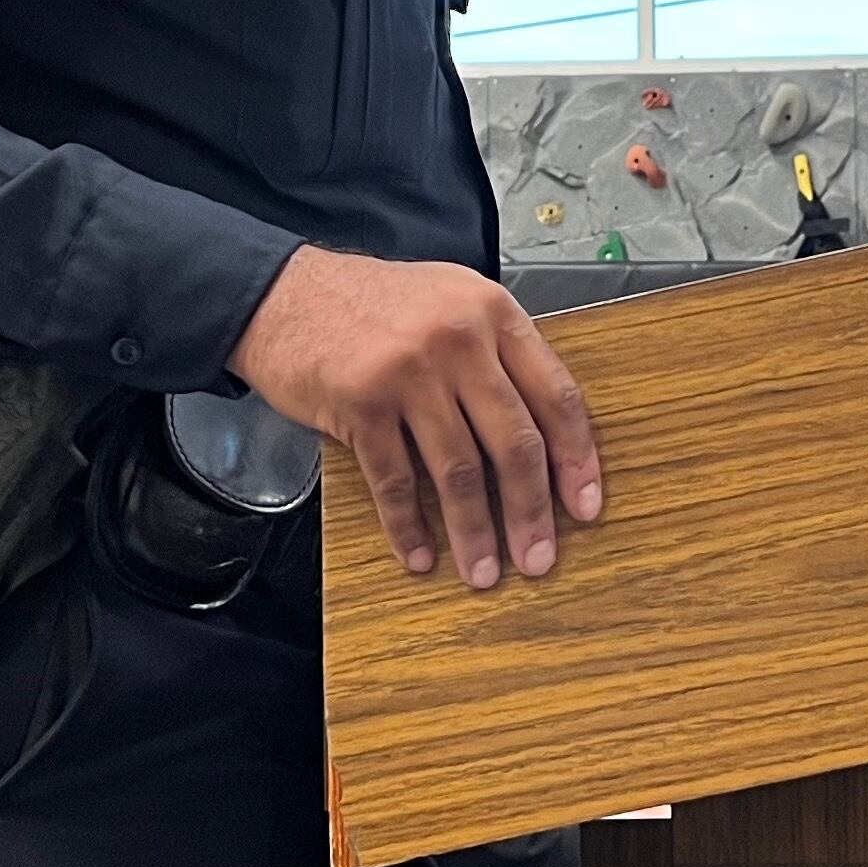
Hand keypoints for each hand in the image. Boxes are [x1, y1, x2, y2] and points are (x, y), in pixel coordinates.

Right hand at [228, 247, 605, 589]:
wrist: (284, 294)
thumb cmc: (370, 302)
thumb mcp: (451, 301)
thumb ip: (497, 352)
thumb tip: (544, 433)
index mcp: (492, 312)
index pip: (555, 395)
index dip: (576, 458)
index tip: (584, 505)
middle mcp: (458, 339)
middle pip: (514, 442)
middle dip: (531, 510)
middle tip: (539, 557)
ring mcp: (408, 372)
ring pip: (458, 470)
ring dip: (473, 531)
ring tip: (483, 572)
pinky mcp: (361, 403)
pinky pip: (395, 480)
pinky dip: (408, 525)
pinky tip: (419, 553)